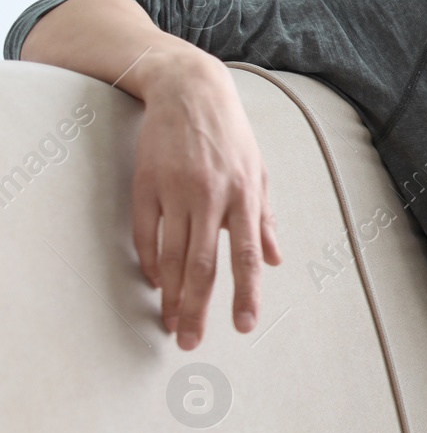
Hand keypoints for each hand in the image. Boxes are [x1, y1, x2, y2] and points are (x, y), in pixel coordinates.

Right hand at [133, 53, 281, 347]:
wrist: (190, 91)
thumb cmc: (231, 135)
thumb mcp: (260, 171)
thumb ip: (265, 219)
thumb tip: (274, 260)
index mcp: (244, 196)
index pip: (244, 255)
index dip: (244, 293)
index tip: (242, 325)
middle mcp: (211, 197)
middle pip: (201, 265)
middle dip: (197, 308)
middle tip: (190, 341)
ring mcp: (175, 192)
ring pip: (171, 255)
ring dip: (170, 294)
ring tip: (170, 323)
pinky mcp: (146, 185)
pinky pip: (145, 234)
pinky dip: (149, 262)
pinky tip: (154, 283)